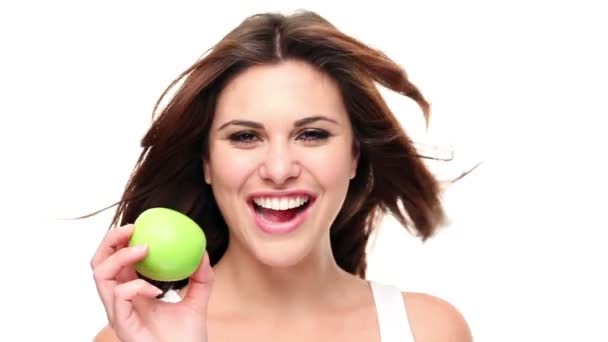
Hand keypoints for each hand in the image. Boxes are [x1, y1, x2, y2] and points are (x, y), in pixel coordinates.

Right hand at [91, 224, 212, 341]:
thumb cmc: (187, 339)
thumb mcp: (198, 301)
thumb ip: (201, 278)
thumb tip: (204, 251)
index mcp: (132, 293)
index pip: (115, 261)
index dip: (119, 240)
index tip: (139, 224)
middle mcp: (120, 301)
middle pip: (98, 263)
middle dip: (109, 240)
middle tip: (132, 229)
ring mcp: (118, 313)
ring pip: (100, 276)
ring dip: (120, 257)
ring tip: (144, 249)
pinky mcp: (121, 325)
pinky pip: (119, 296)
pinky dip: (135, 286)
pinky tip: (155, 289)